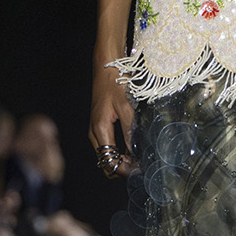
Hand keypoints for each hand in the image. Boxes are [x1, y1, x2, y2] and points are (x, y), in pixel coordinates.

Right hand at [90, 58, 135, 176]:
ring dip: (120, 161)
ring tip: (139, 159)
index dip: (124, 170)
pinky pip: (107, 147)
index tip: (140, 170)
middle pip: (105, 162)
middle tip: (141, 166)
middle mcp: (94, 132)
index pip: (109, 161)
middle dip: (122, 168)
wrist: (106, 65)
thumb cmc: (115, 82)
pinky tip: (132, 149)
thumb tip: (137, 152)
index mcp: (99, 129)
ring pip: (105, 156)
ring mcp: (95, 129)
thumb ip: (131, 130)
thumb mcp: (126, 106)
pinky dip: (118, 152)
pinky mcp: (99, 125)